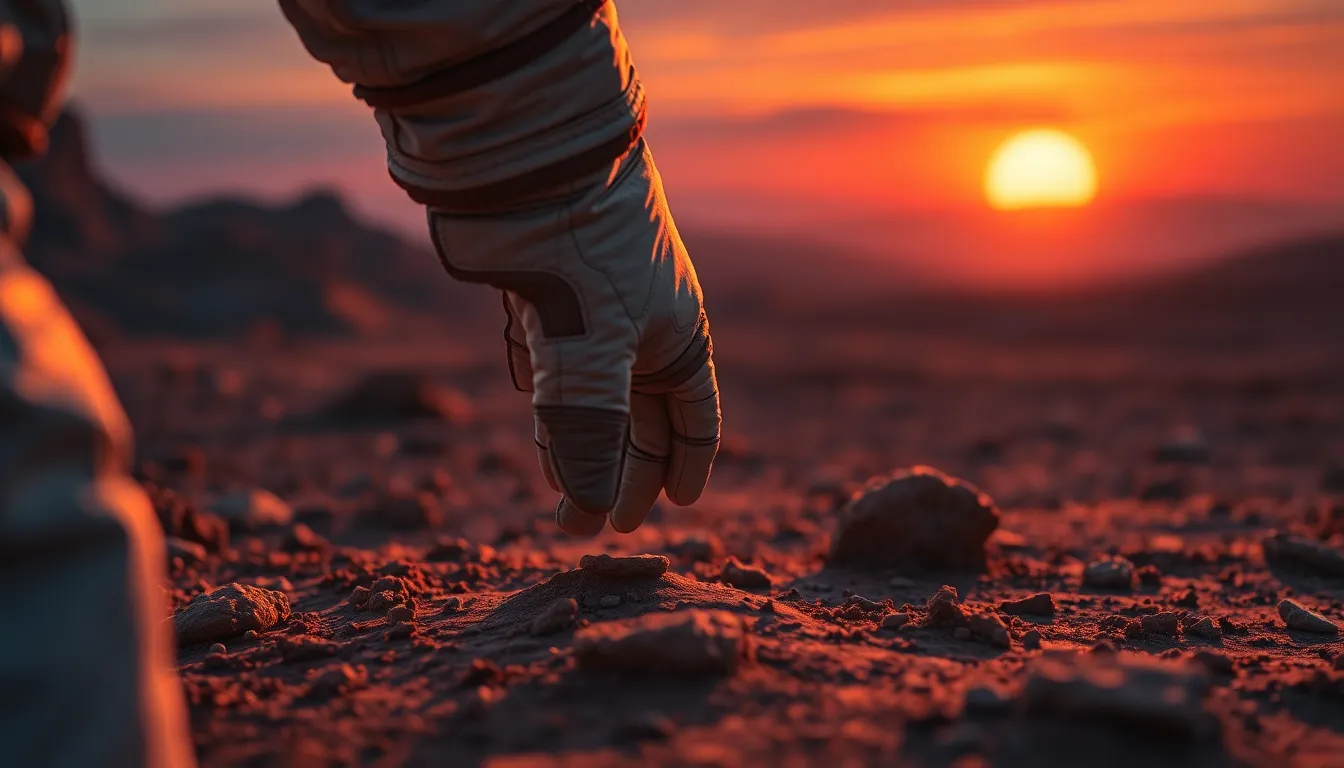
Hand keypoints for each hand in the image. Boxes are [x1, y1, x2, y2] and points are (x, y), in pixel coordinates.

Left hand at [428, 141, 720, 534]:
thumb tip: (588, 516)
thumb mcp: (595, 355)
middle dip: (617, 474)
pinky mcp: (542, 302)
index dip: (686, 466)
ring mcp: (590, 315)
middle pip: (638, 420)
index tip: (675, 508)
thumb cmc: (584, 256)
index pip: (695, 419)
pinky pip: (554, 371)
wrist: (529, 164)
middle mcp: (639, 329)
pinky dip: (548, 406)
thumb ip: (592, 436)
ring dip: (577, 446)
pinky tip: (538, 433)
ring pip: (591, 398)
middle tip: (587, 526)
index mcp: (676, 338)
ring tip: (562, 496)